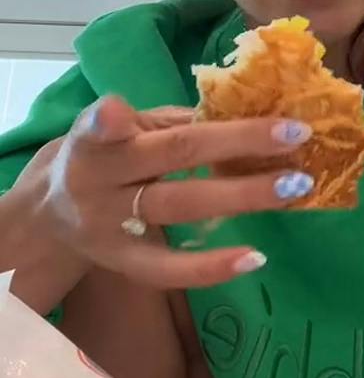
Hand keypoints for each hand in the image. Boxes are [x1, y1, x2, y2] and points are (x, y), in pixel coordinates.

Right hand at [0, 96, 319, 288]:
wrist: (52, 213)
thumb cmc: (112, 155)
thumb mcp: (129, 130)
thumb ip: (174, 121)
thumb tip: (252, 108)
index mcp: (93, 138)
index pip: (96, 127)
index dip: (105, 121)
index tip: (114, 110)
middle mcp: (96, 179)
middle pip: (169, 156)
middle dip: (237, 143)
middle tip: (296, 135)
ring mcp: (108, 225)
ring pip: (178, 207)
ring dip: (243, 195)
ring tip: (295, 187)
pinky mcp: (122, 262)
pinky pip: (169, 269)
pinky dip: (213, 266)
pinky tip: (256, 258)